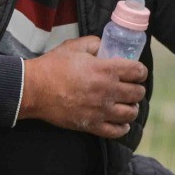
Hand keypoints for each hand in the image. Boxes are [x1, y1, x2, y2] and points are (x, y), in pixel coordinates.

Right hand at [18, 36, 146, 138]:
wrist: (34, 89)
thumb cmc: (53, 66)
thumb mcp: (74, 47)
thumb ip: (94, 44)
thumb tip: (104, 46)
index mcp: (106, 70)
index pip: (138, 72)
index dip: (140, 71)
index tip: (137, 72)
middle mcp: (107, 91)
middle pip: (138, 93)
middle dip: (137, 89)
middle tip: (131, 88)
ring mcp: (100, 110)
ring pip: (131, 113)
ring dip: (131, 108)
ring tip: (127, 105)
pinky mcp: (91, 125)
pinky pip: (116, 131)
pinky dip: (122, 127)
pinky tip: (120, 122)